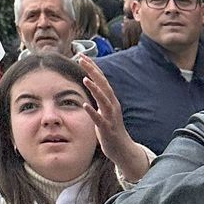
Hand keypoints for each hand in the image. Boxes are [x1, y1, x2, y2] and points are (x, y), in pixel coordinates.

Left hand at [78, 56, 148, 180]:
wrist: (122, 148)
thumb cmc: (110, 128)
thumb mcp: (104, 109)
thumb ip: (99, 97)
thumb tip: (91, 83)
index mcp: (110, 99)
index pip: (101, 79)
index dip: (92, 67)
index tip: (82, 55)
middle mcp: (112, 105)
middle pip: (103, 85)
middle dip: (93, 71)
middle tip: (82, 59)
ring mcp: (111, 117)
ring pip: (104, 100)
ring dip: (95, 89)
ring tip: (85, 79)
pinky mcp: (107, 129)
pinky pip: (99, 119)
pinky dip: (93, 111)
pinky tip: (85, 105)